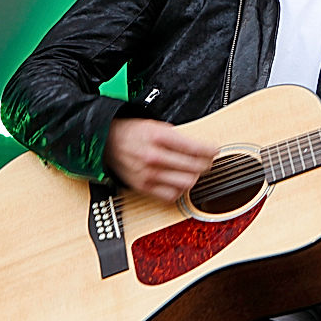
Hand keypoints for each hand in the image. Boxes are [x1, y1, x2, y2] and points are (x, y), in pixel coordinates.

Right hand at [103, 118, 217, 201]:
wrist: (106, 142)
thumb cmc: (131, 132)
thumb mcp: (155, 125)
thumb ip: (177, 136)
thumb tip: (200, 147)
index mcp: (158, 137)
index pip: (193, 148)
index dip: (209, 150)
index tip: (214, 151)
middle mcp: (154, 156)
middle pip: (193, 167)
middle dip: (205, 164)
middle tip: (207, 162)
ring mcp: (148, 174)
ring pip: (185, 183)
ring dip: (194, 178)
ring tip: (195, 172)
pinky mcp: (143, 187)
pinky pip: (170, 195)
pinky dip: (180, 190)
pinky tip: (180, 183)